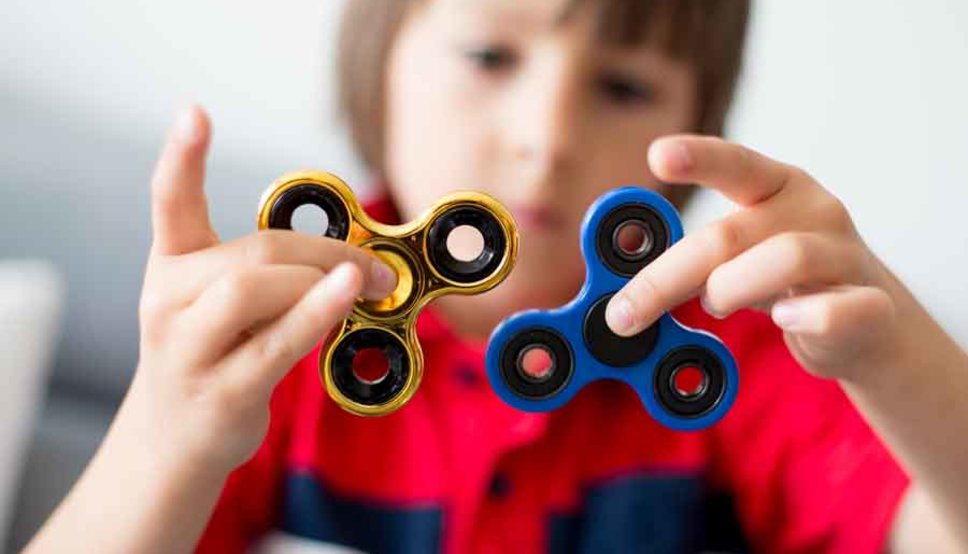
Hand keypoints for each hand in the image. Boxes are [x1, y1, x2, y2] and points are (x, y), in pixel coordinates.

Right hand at [130, 106, 396, 474]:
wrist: (173, 442)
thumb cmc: (212, 359)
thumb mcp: (220, 305)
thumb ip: (268, 273)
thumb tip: (350, 256)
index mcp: (170, 268)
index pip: (169, 203)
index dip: (181, 157)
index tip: (195, 112)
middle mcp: (167, 302)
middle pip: (251, 252)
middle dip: (325, 250)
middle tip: (377, 263)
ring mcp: (187, 349)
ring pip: (253, 289)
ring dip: (323, 278)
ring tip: (369, 284)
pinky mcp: (219, 391)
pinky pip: (276, 343)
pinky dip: (317, 313)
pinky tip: (350, 296)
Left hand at [605, 135, 906, 380]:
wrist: (869, 325)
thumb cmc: (785, 284)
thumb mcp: (739, 258)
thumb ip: (690, 262)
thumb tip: (622, 293)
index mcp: (777, 187)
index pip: (736, 164)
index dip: (698, 157)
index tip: (658, 155)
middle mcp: (814, 211)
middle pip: (731, 234)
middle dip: (666, 277)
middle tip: (623, 314)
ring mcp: (846, 256)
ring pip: (786, 259)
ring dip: (731, 289)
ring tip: (716, 307)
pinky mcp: (871, 306)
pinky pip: (841, 309)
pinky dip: (809, 316)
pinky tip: (786, 320)